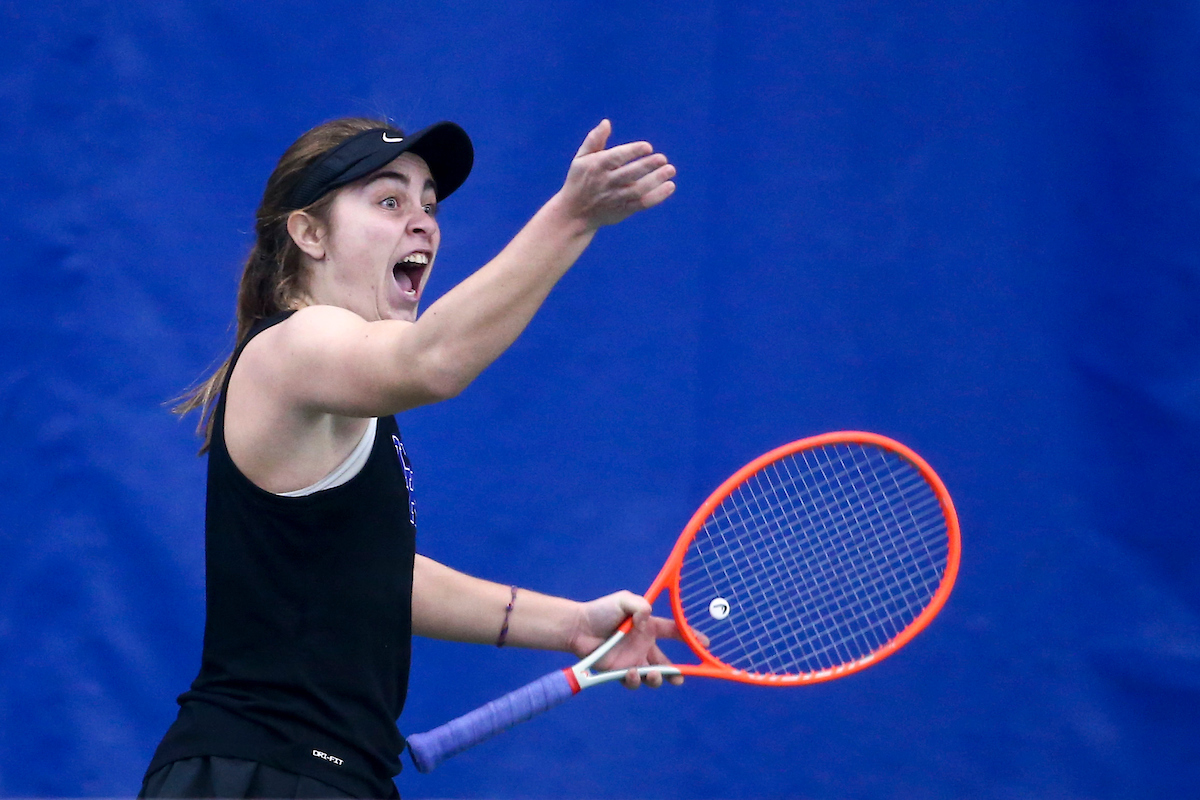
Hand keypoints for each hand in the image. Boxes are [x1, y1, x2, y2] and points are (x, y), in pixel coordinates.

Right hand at [557, 120, 676, 230]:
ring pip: (638, 189)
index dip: (633, 151)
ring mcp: (616, 198)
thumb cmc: (579, 181)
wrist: (574, 214)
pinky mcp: (623, 211)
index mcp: (597, 167)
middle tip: (663, 159)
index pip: (617, 157)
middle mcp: (606, 183)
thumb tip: (606, 122)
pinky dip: (658, 196)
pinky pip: (642, 204)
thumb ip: (594, 140)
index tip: (647, 147)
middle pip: (630, 174)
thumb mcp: (581, 159)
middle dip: (647, 166)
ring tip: (670, 170)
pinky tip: (670, 186)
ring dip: (656, 180)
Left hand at [569, 590, 685, 689]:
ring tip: (651, 675)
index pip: (675, 632)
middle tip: (681, 678)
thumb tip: (647, 616)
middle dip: (677, 673)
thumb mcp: (623, 600)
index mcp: (649, 627)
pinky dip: (636, 680)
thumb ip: (639, 605)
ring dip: (656, 679)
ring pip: (653, 676)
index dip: (691, 637)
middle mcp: (644, 646)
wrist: (579, 628)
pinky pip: (634, 681)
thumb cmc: (601, 611)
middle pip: (667, 663)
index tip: (706, 644)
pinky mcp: (620, 672)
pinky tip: (631, 673)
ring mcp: (633, 660)